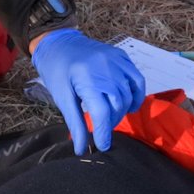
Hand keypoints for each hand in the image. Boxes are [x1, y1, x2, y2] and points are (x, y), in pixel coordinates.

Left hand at [30, 29, 146, 154]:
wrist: (59, 43)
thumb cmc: (57, 72)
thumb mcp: (62, 98)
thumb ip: (75, 123)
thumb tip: (81, 149)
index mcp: (86, 78)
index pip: (102, 112)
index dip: (103, 133)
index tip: (102, 146)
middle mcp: (104, 67)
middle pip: (117, 104)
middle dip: (111, 122)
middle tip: (102, 129)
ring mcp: (116, 60)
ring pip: (128, 94)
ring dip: (122, 111)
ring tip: (111, 117)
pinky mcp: (122, 57)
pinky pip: (137, 79)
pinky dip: (136, 95)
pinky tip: (128, 105)